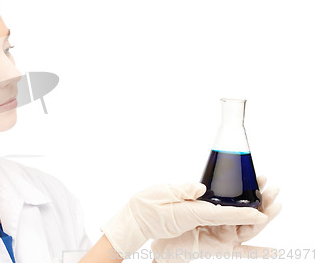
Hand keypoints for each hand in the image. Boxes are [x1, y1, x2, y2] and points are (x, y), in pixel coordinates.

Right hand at [101, 181, 268, 258]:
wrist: (135, 220)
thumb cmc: (144, 208)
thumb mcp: (158, 196)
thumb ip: (179, 191)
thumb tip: (199, 188)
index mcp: (193, 215)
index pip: (224, 216)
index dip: (245, 214)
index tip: (262, 213)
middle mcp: (201, 220)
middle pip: (235, 217)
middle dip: (256, 206)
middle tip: (273, 192)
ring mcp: (201, 219)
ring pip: (232, 215)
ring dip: (250, 205)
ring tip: (266, 189)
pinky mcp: (198, 215)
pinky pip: (220, 214)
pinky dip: (237, 212)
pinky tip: (248, 210)